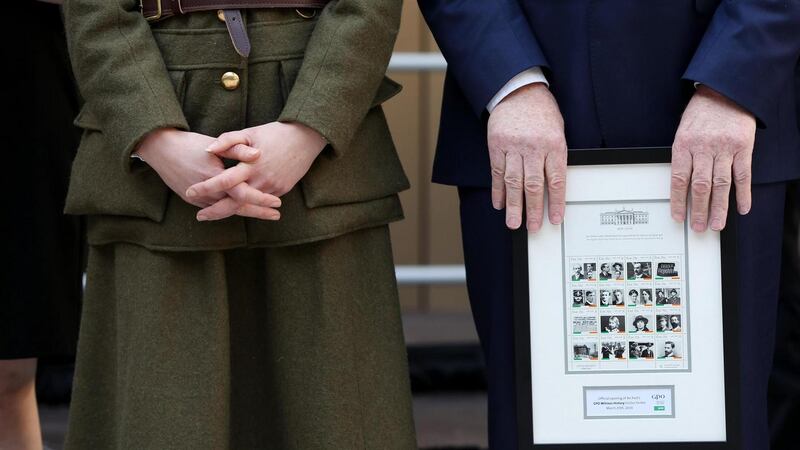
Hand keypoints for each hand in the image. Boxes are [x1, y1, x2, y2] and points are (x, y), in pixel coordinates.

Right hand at [135, 128, 281, 218]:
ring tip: (265, 215)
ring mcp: (199, 200)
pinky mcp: (192, 201)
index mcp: (216, 179)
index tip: (277, 203)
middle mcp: (208, 193)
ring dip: (246, 213)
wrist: (161, 150)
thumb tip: (258, 154)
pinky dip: (231, 210)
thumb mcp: (216, 144)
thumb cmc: (190, 144)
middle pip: (238, 208)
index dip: (262, 200)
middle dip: (258, 213)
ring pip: (227, 211)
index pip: (244, 195)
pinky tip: (243, 210)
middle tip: (277, 216)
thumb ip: (238, 149)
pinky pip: (216, 208)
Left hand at [185, 121, 326, 220]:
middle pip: (235, 202)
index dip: (206, 188)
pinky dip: (247, 206)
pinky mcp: (281, 190)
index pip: (224, 180)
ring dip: (230, 212)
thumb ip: (227, 140)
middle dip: (215, 211)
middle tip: (199, 215)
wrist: (304, 139)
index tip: (190, 192)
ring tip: (213, 214)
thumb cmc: (274, 133)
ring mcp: (273, 187)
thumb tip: (208, 150)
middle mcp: (261, 179)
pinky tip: (234, 208)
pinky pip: (261, 202)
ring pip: (248, 206)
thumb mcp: (249, 132)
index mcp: (251, 164)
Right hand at [487, 83, 566, 230]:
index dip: (556, 203)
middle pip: (533, 185)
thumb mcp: (558, 131)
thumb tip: (553, 188)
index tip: (555, 219)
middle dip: (533, 210)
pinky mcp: (497, 145)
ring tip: (513, 222)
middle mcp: (533, 147)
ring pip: (513, 182)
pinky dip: (497, 189)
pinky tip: (499, 203)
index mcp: (554, 144)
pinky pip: (497, 172)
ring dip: (513, 205)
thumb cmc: (541, 112)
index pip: (556, 180)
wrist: (518, 90)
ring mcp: (513, 146)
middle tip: (531, 227)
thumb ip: (555, 157)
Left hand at [671, 85, 755, 231]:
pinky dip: (743, 193)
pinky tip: (742, 207)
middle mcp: (704, 148)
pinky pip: (743, 174)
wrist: (725, 91)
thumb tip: (682, 186)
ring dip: (720, 207)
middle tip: (699, 227)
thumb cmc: (701, 112)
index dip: (678, 201)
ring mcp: (724, 148)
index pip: (679, 180)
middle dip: (699, 210)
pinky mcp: (743, 147)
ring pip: (721, 184)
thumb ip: (683, 157)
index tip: (678, 217)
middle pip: (701, 186)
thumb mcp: (683, 132)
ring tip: (717, 224)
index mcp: (684, 145)